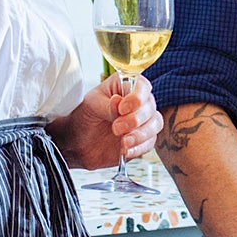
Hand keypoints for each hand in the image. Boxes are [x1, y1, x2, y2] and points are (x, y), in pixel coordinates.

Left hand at [47, 74, 163, 169]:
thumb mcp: (92, 105)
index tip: (123, 108)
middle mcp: (140, 101)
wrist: (81, 140)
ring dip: (140, 135)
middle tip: (116, 128)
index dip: (136, 98)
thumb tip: (118, 101)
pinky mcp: (144, 139)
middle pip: (150, 107)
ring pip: (155, 124)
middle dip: (135, 119)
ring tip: (123, 142)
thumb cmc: (87, 115)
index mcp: (127, 86)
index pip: (142, 87)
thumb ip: (106, 105)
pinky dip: (139, 148)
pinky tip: (125, 151)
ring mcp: (144, 120)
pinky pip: (150, 143)